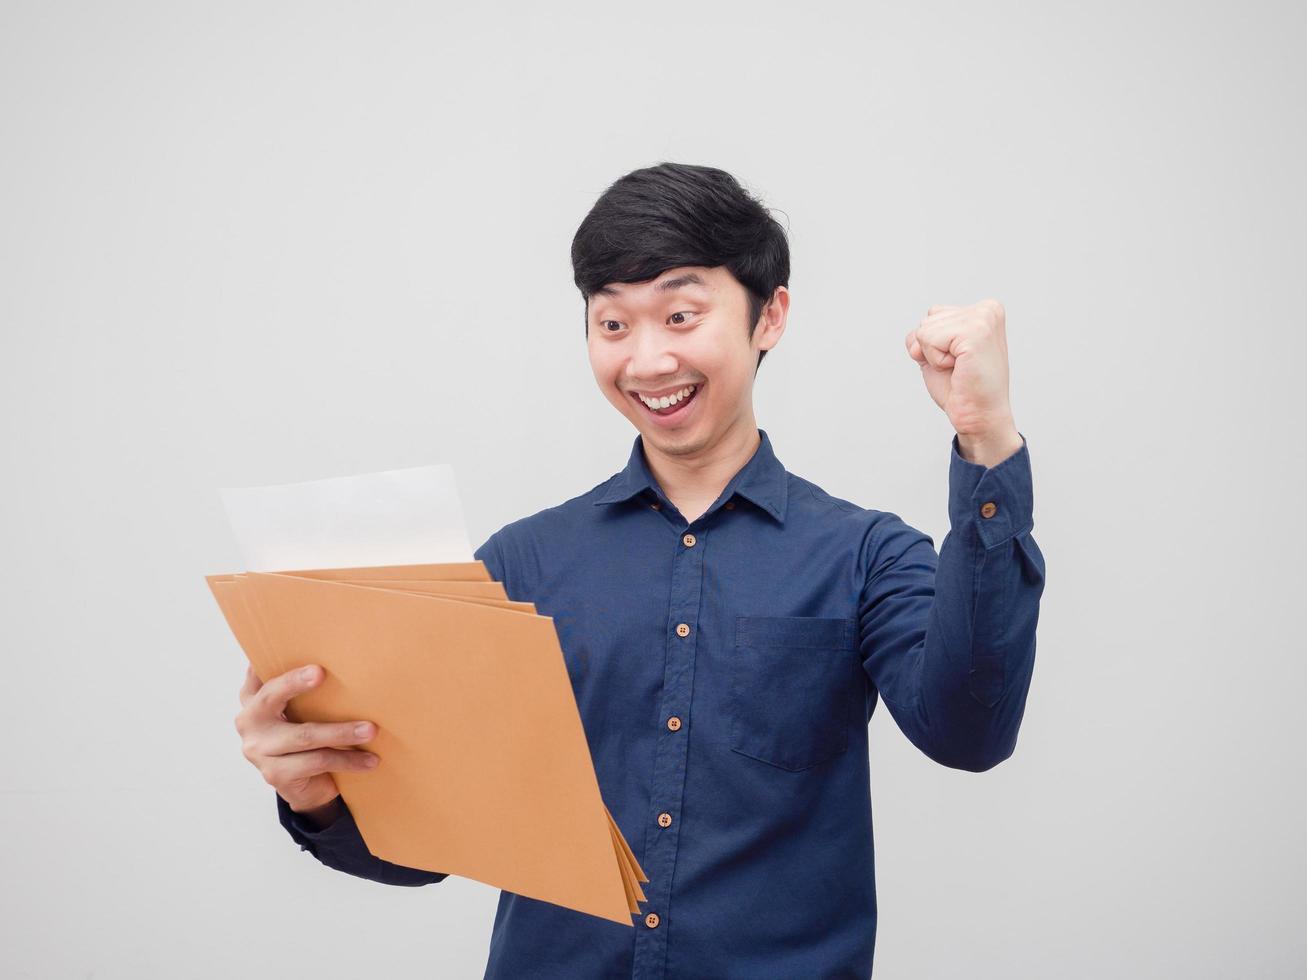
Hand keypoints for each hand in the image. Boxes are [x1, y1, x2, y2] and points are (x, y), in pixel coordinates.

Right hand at [235, 663, 380, 813]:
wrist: (306, 786)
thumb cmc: (308, 736)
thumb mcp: (303, 709)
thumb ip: (306, 687)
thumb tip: (344, 655)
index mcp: (254, 698)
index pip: (258, 673)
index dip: (269, 659)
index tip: (291, 647)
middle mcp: (250, 721)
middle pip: (271, 697)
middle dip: (295, 682)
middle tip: (320, 672)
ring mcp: (258, 750)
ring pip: (305, 736)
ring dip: (342, 732)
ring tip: (370, 730)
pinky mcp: (275, 774)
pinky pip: (318, 761)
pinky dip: (348, 759)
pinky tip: (369, 760)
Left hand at [904, 299, 1017, 445]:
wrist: (979, 415)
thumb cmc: (961, 388)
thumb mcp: (938, 352)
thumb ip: (926, 333)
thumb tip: (917, 337)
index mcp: (984, 311)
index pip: (932, 315)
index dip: (933, 344)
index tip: (958, 361)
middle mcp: (987, 309)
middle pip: (927, 320)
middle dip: (932, 350)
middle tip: (958, 368)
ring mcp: (983, 319)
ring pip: (924, 330)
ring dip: (934, 356)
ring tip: (959, 368)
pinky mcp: (975, 332)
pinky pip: (928, 339)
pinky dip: (935, 360)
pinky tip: (958, 369)